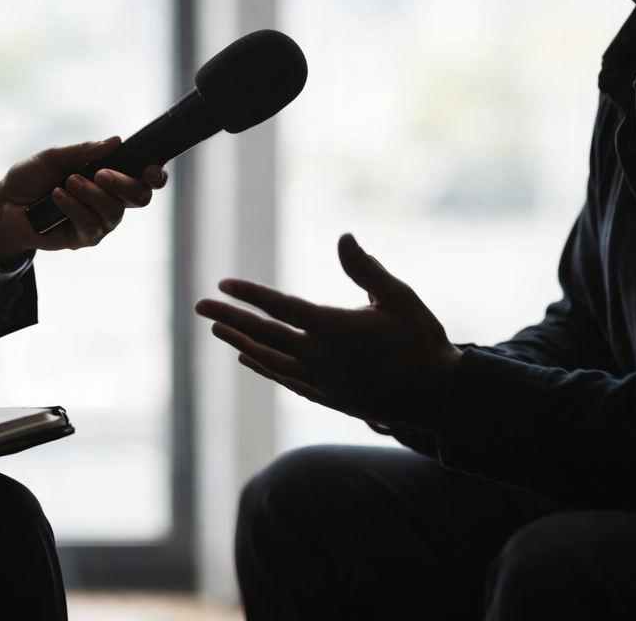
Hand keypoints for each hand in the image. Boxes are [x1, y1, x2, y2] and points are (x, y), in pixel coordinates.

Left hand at [0, 137, 168, 262]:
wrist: (4, 204)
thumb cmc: (32, 177)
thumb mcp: (54, 156)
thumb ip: (84, 151)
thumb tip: (116, 141)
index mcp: (110, 175)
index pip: (145, 177)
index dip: (156, 175)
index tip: (150, 169)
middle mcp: (111, 199)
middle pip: (139, 196)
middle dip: (123, 184)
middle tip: (100, 174)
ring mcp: (99, 221)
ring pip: (114, 212)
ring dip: (92, 195)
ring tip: (67, 183)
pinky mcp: (83, 238)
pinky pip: (91, 226)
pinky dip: (75, 208)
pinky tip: (57, 197)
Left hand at [194, 233, 460, 431]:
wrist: (436, 398)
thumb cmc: (421, 341)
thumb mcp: (399, 297)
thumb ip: (366, 269)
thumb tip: (342, 237)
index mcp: (334, 328)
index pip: (280, 306)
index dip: (249, 293)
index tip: (225, 282)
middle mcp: (320, 356)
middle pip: (264, 333)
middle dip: (229, 316)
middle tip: (199, 304)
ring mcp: (321, 380)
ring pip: (268, 359)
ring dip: (239, 340)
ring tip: (215, 327)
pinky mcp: (327, 396)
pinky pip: (284, 380)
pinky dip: (262, 367)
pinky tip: (247, 357)